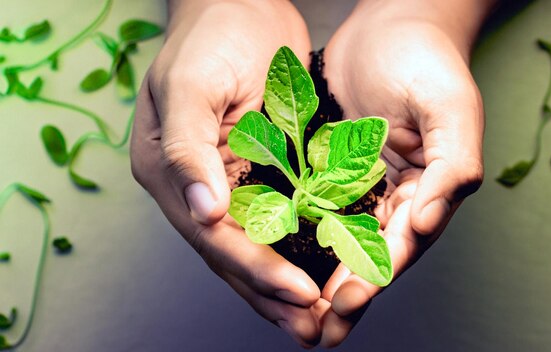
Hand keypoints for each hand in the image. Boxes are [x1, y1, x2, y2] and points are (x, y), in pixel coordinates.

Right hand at [130, 0, 324, 346]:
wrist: (240, 3)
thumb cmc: (213, 35)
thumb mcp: (192, 86)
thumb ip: (189, 151)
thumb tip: (202, 214)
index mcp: (170, 171)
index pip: (214, 236)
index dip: (256, 269)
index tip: (300, 293)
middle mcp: (193, 187)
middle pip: (232, 254)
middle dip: (272, 294)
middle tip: (313, 329)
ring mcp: (223, 182)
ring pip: (253, 247)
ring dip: (282, 286)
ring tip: (316, 322)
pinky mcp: (254, 172)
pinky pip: (274, 222)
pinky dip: (294, 252)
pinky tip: (316, 275)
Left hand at [319, 0, 492, 345]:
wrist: (394, 21)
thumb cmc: (428, 60)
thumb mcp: (451, 109)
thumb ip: (453, 166)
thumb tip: (429, 223)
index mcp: (428, 190)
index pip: (401, 244)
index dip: (375, 277)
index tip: (344, 302)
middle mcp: (396, 194)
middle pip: (371, 255)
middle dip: (346, 293)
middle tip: (318, 331)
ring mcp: (363, 182)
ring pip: (340, 240)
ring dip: (321, 277)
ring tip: (297, 313)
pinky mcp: (333, 165)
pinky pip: (316, 206)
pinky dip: (302, 235)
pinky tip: (281, 256)